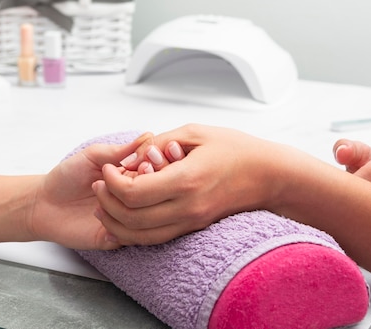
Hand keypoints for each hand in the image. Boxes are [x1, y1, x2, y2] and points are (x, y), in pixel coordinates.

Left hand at [31, 133, 162, 249]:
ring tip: (100, 196)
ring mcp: (125, 220)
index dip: (155, 168)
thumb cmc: (66, 177)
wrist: (43, 203)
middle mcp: (132, 200)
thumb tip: (147, 136)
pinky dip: (118, 228)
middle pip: (156, 198)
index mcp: (131, 177)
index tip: (146, 162)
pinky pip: (128, 239)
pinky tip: (98, 215)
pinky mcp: (114, 238)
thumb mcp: (92, 156)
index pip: (156, 174)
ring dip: (126, 207)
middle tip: (128, 179)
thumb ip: (119, 150)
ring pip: (144, 219)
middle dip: (145, 187)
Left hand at [92, 124, 285, 245]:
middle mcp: (187, 208)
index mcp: (186, 180)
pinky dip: (134, 232)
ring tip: (106, 202)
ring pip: (140, 236)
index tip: (107, 169)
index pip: (133, 192)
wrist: (269, 176)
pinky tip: (125, 216)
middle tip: (101, 185)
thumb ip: (158, 142)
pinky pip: (156, 239)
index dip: (111, 182)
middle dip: (107, 203)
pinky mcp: (193, 228)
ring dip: (116, 222)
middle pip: (131, 218)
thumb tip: (129, 158)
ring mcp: (191, 222)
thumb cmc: (235, 148)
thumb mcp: (195, 132)